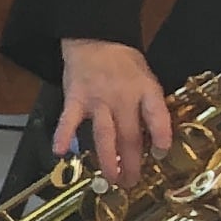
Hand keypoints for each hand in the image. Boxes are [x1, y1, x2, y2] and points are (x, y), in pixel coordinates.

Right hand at [53, 40, 177, 187]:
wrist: (96, 39)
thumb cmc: (124, 62)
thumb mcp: (146, 78)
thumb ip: (149, 105)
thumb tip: (153, 138)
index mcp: (145, 90)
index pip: (158, 116)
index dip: (161, 136)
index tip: (161, 154)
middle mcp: (123, 98)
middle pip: (130, 135)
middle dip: (133, 162)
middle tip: (132, 181)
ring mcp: (98, 100)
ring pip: (105, 135)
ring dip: (109, 160)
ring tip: (112, 178)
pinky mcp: (76, 99)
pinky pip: (69, 120)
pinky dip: (63, 135)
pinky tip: (60, 152)